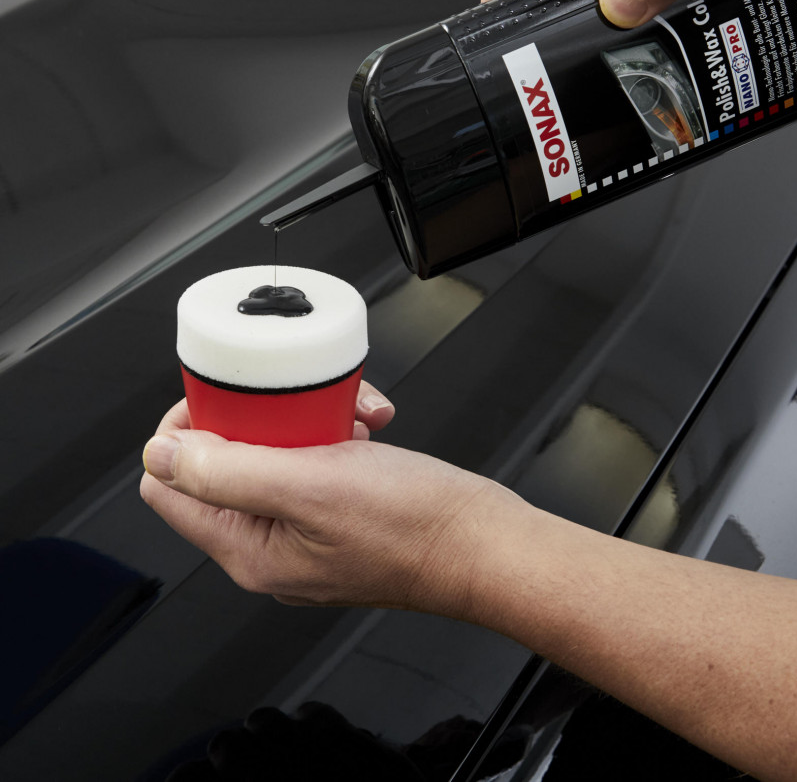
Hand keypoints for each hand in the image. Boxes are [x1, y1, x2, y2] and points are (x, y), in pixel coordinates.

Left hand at [140, 384, 527, 613]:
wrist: (481, 542)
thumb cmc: (413, 528)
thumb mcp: (310, 487)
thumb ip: (226, 471)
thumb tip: (159, 454)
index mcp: (249, 550)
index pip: (172, 486)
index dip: (186, 432)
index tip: (224, 400)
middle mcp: (271, 544)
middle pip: (226, 462)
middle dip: (262, 418)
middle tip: (298, 402)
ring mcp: (307, 528)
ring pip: (278, 451)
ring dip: (310, 419)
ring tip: (348, 412)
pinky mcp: (340, 511)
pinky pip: (318, 458)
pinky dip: (339, 432)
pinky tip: (367, 426)